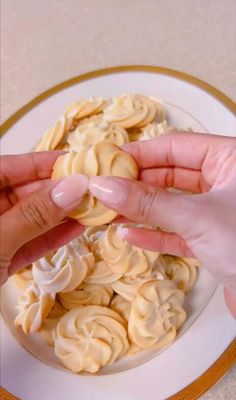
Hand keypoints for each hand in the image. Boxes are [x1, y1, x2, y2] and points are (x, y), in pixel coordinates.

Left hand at [0, 152, 87, 284]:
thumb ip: (34, 214)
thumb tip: (73, 187)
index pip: (13, 166)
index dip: (46, 162)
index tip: (79, 161)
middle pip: (27, 193)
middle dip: (62, 191)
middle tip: (96, 190)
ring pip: (33, 220)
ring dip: (64, 216)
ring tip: (95, 208)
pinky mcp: (1, 260)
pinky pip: (30, 244)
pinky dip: (53, 238)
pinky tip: (78, 229)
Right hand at [89, 133, 235, 315]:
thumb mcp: (197, 217)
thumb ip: (149, 202)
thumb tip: (105, 186)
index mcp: (232, 160)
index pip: (176, 147)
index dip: (140, 153)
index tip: (108, 161)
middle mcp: (227, 183)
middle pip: (172, 175)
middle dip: (136, 184)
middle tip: (104, 189)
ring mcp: (220, 213)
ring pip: (173, 205)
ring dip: (142, 210)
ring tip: (109, 211)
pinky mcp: (215, 242)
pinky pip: (179, 233)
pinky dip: (155, 234)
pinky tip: (130, 234)